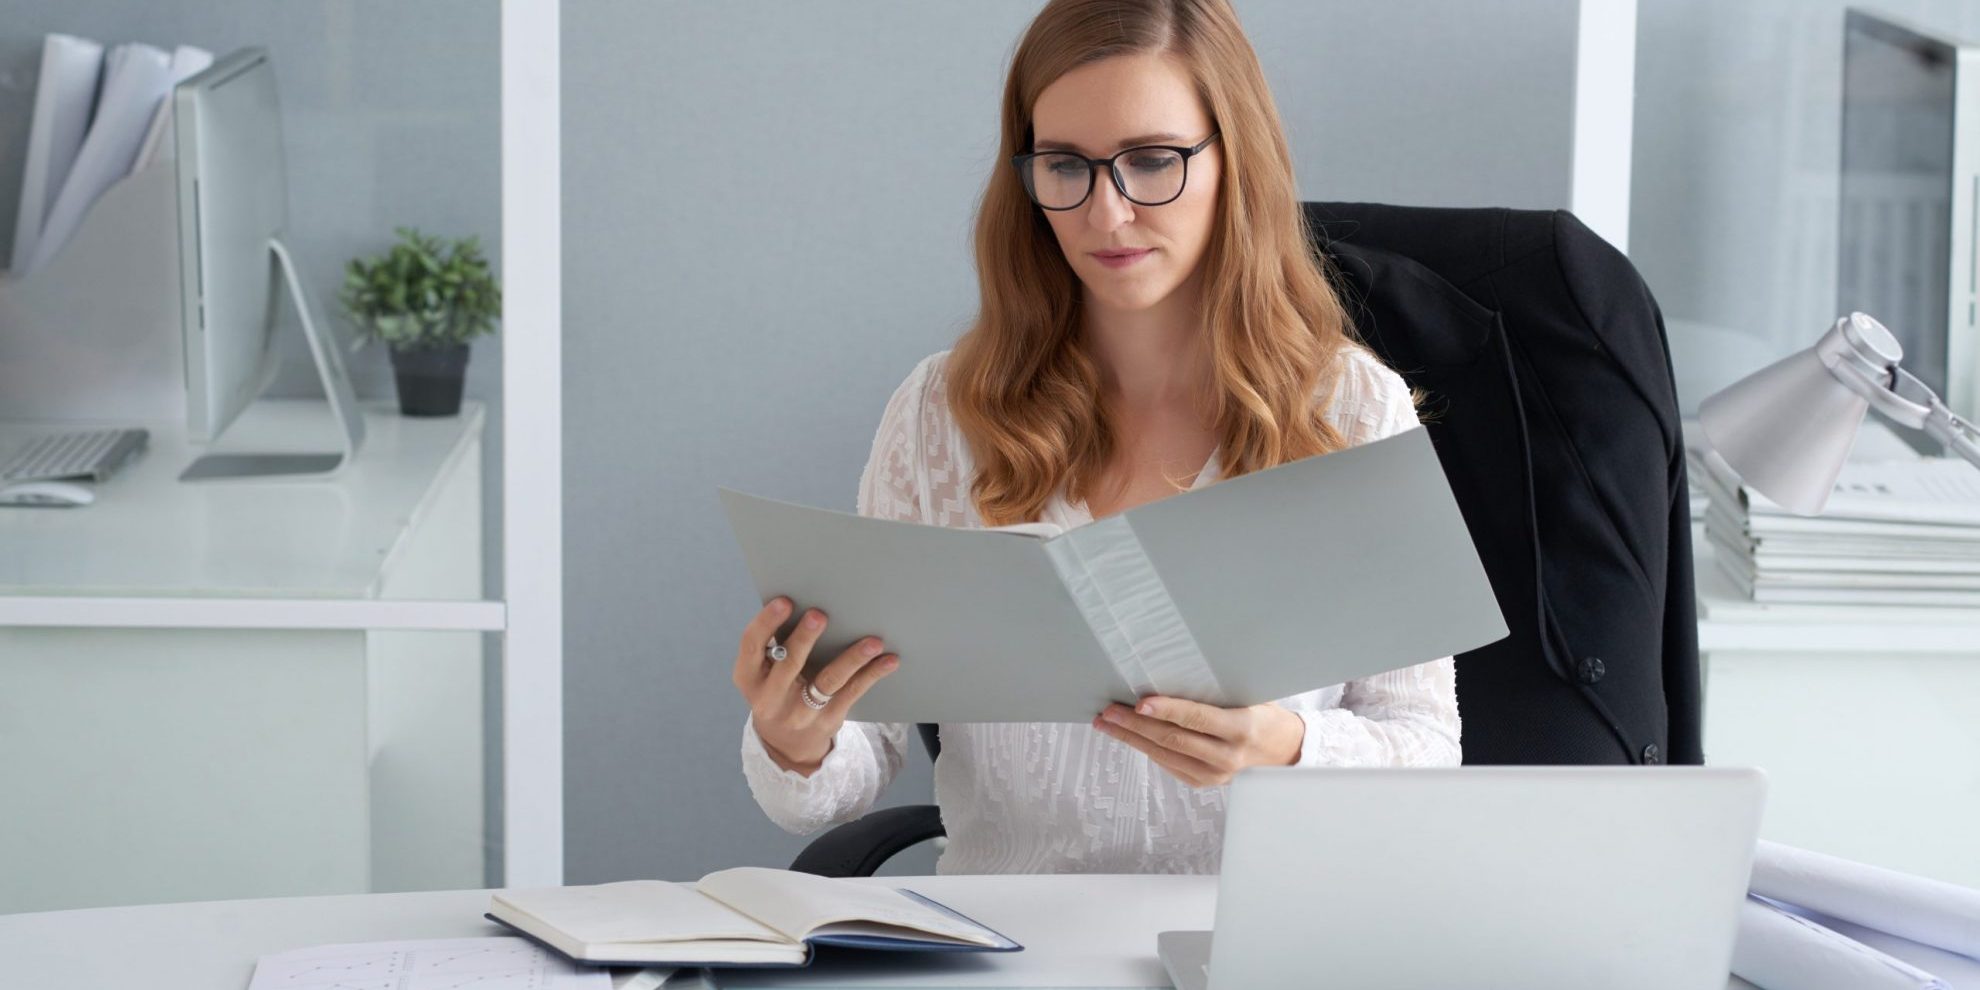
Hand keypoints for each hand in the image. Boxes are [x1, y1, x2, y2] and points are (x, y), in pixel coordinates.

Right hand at [732, 597, 898, 775]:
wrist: (786, 742)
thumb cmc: (777, 688)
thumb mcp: (763, 672)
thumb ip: (776, 644)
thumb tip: (806, 601)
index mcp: (748, 677)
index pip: (751, 646)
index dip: (766, 622)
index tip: (785, 601)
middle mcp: (770, 698)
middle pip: (789, 665)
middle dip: (804, 639)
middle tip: (820, 615)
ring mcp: (799, 713)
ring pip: (827, 681)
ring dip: (852, 659)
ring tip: (873, 642)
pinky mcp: (827, 720)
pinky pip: (852, 693)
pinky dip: (872, 674)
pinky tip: (889, 660)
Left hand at [1092, 696, 1304, 786]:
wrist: (1283, 749)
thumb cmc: (1262, 713)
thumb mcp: (1248, 695)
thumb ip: (1215, 691)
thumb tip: (1171, 669)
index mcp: (1241, 729)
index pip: (1197, 719)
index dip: (1167, 711)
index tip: (1139, 704)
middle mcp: (1227, 756)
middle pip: (1173, 740)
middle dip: (1136, 726)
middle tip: (1109, 711)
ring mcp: (1215, 775)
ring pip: (1164, 755)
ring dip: (1132, 739)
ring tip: (1107, 723)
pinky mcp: (1204, 782)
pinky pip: (1168, 764)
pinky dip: (1147, 748)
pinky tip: (1129, 736)